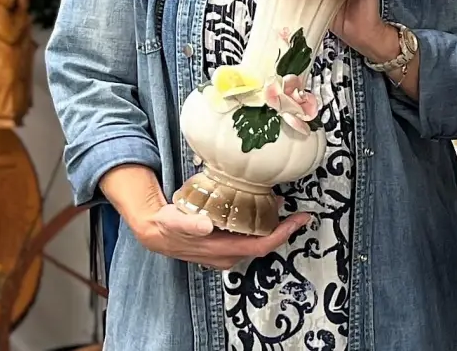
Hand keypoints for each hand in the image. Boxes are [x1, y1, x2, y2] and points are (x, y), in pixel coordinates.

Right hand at [135, 199, 309, 269]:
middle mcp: (229, 255)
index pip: (261, 246)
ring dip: (268, 224)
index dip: (284, 233)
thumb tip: (206, 225)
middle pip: (264, 242)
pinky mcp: (225, 246)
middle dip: (281, 226)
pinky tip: (259, 208)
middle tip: (292, 206)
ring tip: (277, 202)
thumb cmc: (168, 226)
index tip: (301, 218)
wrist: (156, 233)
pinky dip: (257, 224)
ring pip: (256, 239)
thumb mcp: (175, 221)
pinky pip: (248, 237)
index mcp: (222, 250)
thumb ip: (189, 224)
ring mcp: (228, 252)